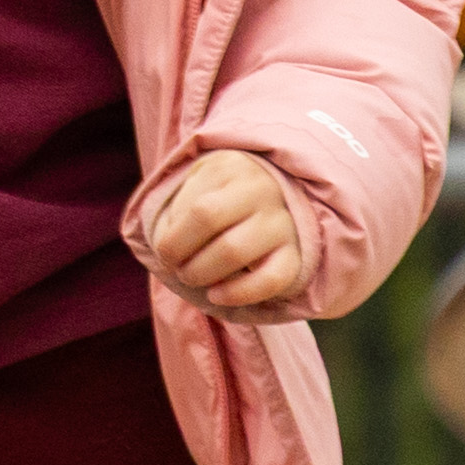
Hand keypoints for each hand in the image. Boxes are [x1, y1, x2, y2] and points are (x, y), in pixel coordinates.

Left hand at [146, 147, 314, 315]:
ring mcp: (284, 221)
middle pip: (211, 225)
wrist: (274, 197)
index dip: (173, 239)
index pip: (197, 210)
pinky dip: (240, 293)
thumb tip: (168, 247)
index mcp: (231, 168)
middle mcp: (263, 190)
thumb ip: (179, 209)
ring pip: (235, 251)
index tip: (164, 253)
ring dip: (203, 272)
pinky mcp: (299, 253)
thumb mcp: (196, 186)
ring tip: (191, 278)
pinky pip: (272, 279)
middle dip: (183, 253)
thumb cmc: (219, 195)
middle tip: (177, 269)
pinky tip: (217, 296)